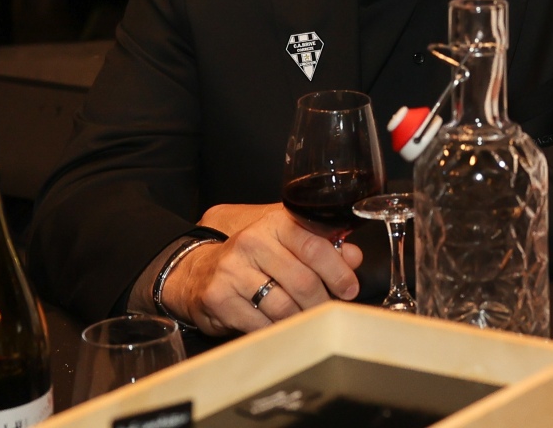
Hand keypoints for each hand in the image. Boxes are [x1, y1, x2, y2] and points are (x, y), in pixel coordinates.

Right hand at [162, 204, 363, 335]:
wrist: (199, 270)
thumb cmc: (254, 256)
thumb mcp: (287, 240)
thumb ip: (323, 244)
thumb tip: (353, 257)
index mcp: (275, 222)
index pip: (314, 246)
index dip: (338, 270)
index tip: (350, 288)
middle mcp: (252, 241)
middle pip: (302, 280)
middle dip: (322, 301)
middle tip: (330, 310)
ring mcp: (233, 269)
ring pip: (284, 305)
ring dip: (302, 319)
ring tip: (308, 320)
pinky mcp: (219, 297)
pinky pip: (260, 324)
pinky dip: (276, 330)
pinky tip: (281, 327)